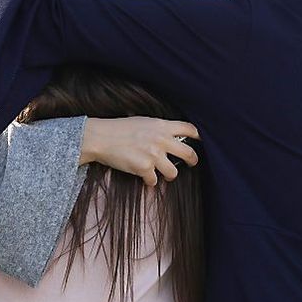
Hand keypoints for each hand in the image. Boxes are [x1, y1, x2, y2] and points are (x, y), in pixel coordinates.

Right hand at [80, 117, 199, 185]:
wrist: (101, 138)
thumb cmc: (120, 128)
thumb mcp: (143, 121)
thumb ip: (159, 129)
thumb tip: (171, 136)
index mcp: (162, 125)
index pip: (190, 129)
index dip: (198, 136)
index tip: (200, 141)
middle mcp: (161, 140)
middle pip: (189, 153)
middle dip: (193, 161)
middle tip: (192, 163)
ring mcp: (154, 155)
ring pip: (173, 172)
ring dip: (169, 174)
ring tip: (164, 174)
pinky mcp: (144, 168)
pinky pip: (154, 180)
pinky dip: (149, 180)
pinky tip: (144, 176)